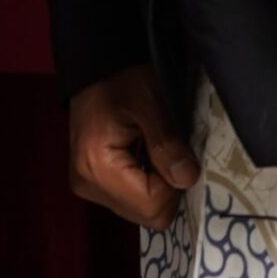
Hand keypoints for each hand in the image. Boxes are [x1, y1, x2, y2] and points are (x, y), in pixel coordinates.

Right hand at [68, 61, 197, 230]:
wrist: (96, 63)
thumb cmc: (123, 76)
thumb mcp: (150, 100)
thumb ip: (167, 142)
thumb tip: (188, 179)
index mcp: (97, 170)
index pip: (152, 206)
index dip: (175, 183)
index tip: (180, 152)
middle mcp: (88, 187)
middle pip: (147, 213)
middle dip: (169, 186)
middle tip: (171, 148)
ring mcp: (90, 187)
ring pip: (142, 208)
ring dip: (160, 182)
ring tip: (157, 146)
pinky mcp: (95, 182)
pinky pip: (133, 196)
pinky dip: (149, 179)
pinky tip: (148, 151)